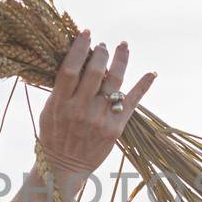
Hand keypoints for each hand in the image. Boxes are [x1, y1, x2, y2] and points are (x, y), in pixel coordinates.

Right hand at [38, 30, 156, 176]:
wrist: (65, 167)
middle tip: (102, 46)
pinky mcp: (116, 128)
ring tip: (123, 46)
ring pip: (115, 81)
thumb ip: (60, 89)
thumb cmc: (54, 135)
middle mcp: (81, 110)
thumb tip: (75, 60)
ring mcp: (100, 119)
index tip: (86, 33)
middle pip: (95, 71)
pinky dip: (143, 86)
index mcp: (60, 104)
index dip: (79, 48)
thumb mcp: (49, 111)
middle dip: (101, 52)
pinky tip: (152, 73)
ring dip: (120, 60)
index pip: (70, 68)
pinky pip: (132, 102)